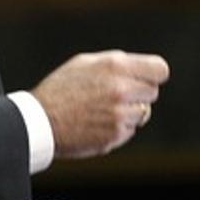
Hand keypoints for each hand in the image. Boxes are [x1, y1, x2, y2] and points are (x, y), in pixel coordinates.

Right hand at [31, 50, 169, 158]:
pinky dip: (119, 128)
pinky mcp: (116, 135)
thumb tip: (141, 69)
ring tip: (103, 110)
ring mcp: (120, 114)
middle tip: (116, 95)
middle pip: (153, 92)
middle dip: (139, 94)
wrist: (39, 121)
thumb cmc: (61, 89)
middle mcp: (122, 89)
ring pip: (143, 113)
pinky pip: (130, 130)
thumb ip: (117, 64)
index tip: (146, 79)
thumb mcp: (86, 63)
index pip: (160, 70)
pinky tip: (97, 124)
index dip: (154, 75)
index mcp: (116, 66)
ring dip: (129, 113)